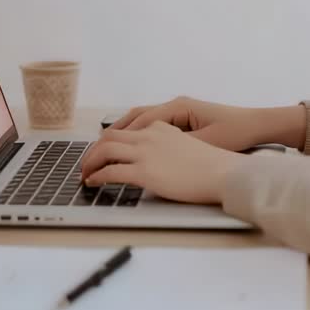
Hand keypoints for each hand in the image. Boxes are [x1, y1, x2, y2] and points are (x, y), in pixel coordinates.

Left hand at [80, 122, 247, 203]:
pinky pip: (110, 171)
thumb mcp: (190, 145)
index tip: (104, 150)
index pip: (129, 129)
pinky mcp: (144, 171)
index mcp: (162, 128)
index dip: (111, 140)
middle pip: (110, 136)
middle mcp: (150, 135)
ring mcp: (145, 152)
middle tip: (87, 162)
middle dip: (94, 149)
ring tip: (85, 173)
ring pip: (105, 150)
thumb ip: (170, 147)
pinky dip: (97, 176)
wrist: (224, 173)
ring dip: (90, 161)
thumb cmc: (214, 165)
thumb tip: (161, 160)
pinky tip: (92, 182)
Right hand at [106, 96, 306, 152]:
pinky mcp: (183, 122)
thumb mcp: (205, 143)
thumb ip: (176, 148)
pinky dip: (136, 135)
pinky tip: (129, 148)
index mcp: (178, 108)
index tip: (101, 154)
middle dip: (112, 135)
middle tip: (93, 154)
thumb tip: (148, 156)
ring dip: (122, 134)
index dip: (118, 140)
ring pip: (140, 120)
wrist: (258, 125)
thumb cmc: (236, 132)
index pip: (138, 123)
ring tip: (102, 150)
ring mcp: (178, 112)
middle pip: (134, 118)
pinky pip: (151, 125)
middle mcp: (175, 106)